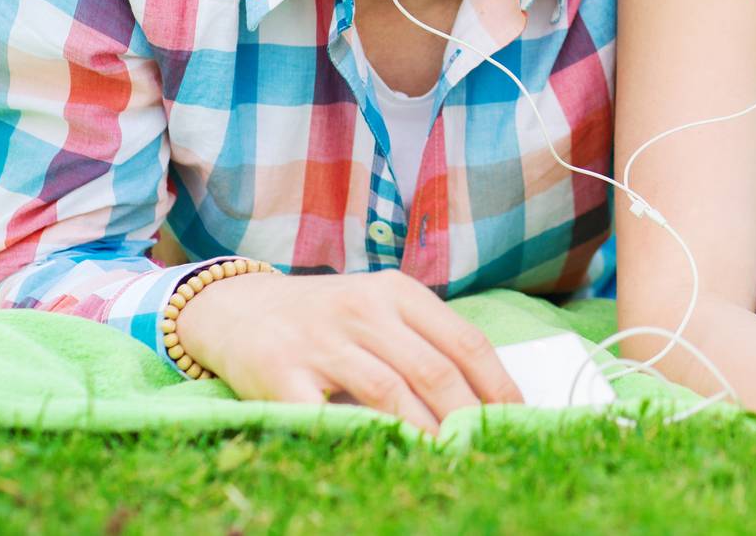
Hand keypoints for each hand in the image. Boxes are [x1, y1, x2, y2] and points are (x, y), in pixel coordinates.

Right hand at [176, 269, 522, 433]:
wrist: (237, 307)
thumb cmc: (326, 317)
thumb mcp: (377, 308)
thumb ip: (422, 341)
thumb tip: (484, 397)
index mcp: (397, 292)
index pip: (464, 340)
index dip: (497, 385)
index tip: (518, 420)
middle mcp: (364, 310)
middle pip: (434, 370)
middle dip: (468, 417)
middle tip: (487, 452)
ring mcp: (323, 341)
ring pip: (391, 393)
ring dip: (425, 435)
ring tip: (448, 463)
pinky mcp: (282, 373)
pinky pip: (330, 414)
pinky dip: (363, 439)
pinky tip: (386, 461)